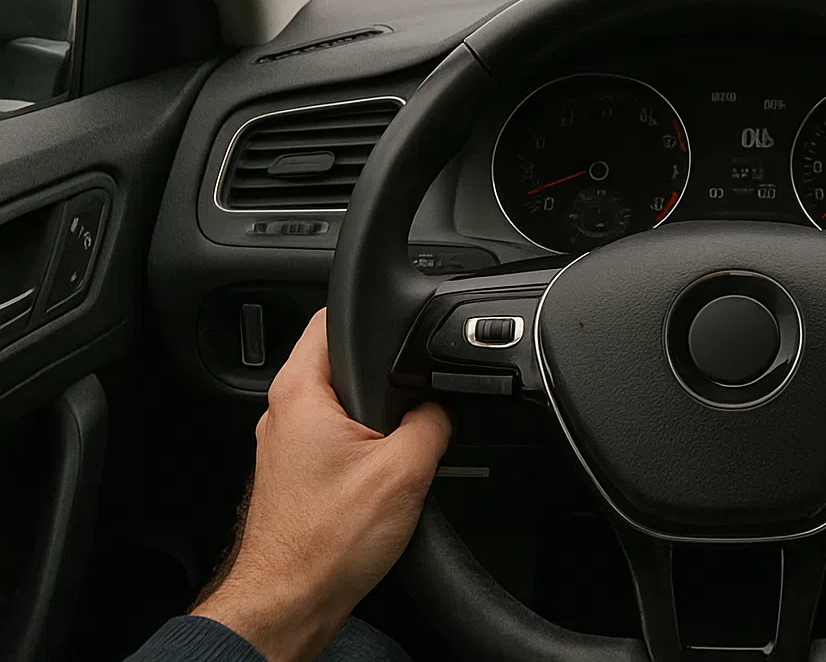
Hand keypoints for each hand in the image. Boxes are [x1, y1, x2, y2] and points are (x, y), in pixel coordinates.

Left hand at [193, 309, 451, 661]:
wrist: (290, 602)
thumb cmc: (326, 543)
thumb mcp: (406, 469)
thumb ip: (435, 420)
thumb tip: (446, 406)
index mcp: (300, 392)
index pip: (331, 320)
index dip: (376, 318)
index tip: (405, 332)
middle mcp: (284, 411)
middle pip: (344, 363)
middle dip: (386, 377)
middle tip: (414, 405)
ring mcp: (286, 443)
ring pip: (345, 405)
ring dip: (378, 419)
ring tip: (399, 450)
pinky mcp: (296, 473)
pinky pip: (338, 440)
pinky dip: (365, 449)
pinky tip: (383, 480)